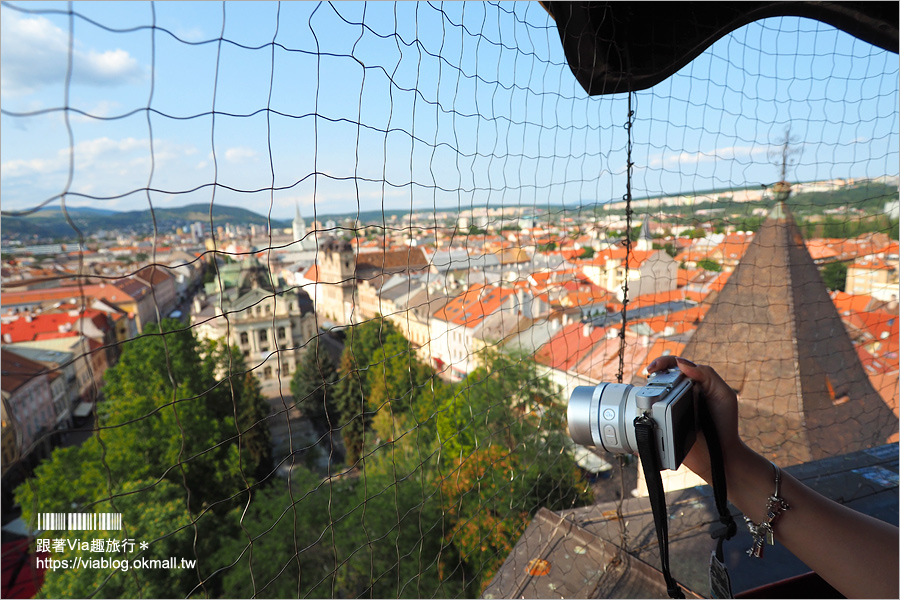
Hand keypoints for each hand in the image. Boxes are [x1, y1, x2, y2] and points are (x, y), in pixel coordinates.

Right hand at [646, 355, 745, 483]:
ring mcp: (668, 410)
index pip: (675, 366)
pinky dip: (641, 411)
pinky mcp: (661, 425)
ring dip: (645, 391)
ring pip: (651, 395)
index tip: (654, 367)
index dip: (663, 362)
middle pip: (660, 378)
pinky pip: (647, 415)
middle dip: (652, 374)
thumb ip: (707, 375)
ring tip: (647, 393)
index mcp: (693, 384)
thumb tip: (681, 364)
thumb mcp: (723, 394)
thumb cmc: (724, 424)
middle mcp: (679, 395)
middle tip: (650, 375)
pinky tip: (640, 410)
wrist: (721, 454)